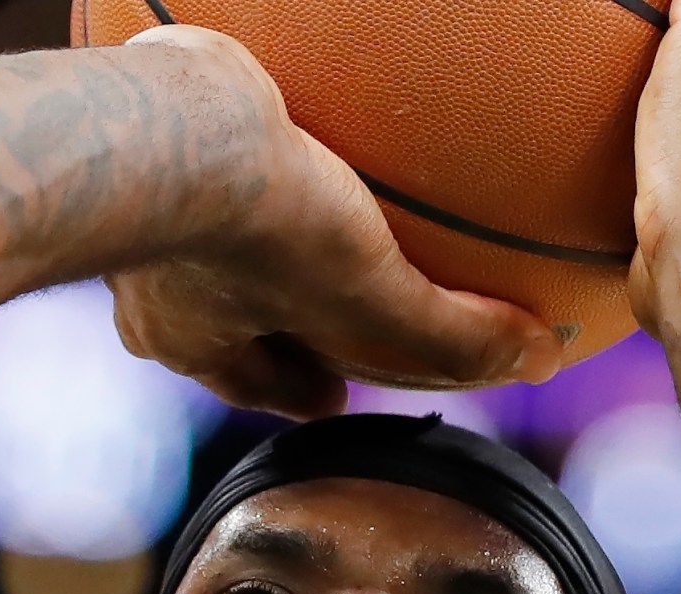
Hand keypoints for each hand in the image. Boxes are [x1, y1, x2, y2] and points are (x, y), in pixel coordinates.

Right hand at [105, 27, 560, 418]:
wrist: (158, 122)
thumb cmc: (257, 227)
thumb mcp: (372, 302)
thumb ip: (448, 337)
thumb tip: (539, 360)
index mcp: (191, 340)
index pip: (259, 384)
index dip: (303, 392)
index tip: (335, 395)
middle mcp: (153, 281)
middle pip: (226, 314)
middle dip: (269, 319)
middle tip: (311, 315)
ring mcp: (141, 207)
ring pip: (205, 232)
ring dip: (248, 232)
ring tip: (291, 211)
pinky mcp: (144, 131)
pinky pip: (201, 141)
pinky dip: (240, 143)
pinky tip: (277, 111)